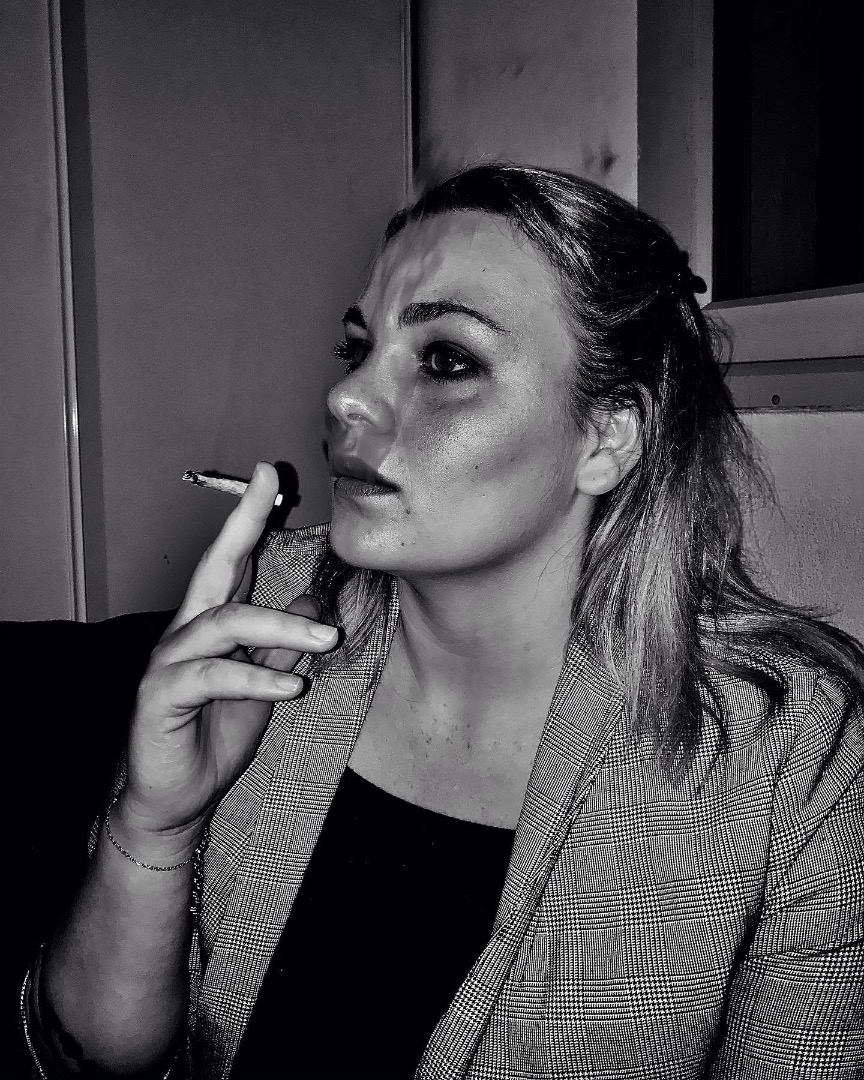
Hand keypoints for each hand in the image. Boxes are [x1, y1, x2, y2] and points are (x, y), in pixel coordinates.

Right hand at [114, 462, 336, 854]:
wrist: (174, 797)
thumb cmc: (215, 734)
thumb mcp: (264, 686)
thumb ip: (284, 647)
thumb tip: (319, 607)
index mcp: (210, 624)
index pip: (231, 561)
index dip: (248, 518)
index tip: (267, 475)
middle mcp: (185, 632)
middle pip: (213, 568)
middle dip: (241, 523)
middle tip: (270, 485)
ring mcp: (168, 662)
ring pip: (223, 623)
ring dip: (280, 628)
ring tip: (328, 642)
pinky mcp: (160, 697)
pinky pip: (210, 677)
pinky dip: (255, 679)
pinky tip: (292, 688)